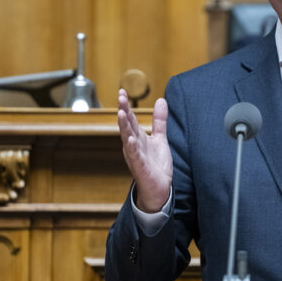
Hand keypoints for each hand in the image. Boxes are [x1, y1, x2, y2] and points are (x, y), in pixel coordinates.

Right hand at [117, 89, 172, 212]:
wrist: (159, 188)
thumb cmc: (156, 164)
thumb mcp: (159, 138)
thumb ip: (159, 121)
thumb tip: (161, 100)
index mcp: (137, 137)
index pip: (130, 118)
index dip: (126, 105)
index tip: (122, 91)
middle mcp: (133, 145)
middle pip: (126, 125)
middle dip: (123, 110)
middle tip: (120, 96)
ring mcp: (135, 156)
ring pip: (127, 138)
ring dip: (124, 126)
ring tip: (121, 113)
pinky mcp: (140, 167)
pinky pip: (135, 155)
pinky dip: (132, 147)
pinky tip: (130, 139)